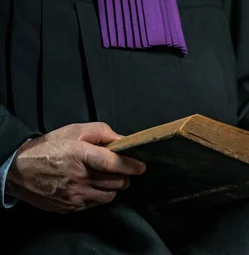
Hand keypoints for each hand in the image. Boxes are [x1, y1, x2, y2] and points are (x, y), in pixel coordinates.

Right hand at [6, 123, 145, 213]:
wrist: (18, 170)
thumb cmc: (48, 147)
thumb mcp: (74, 130)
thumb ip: (101, 132)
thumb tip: (122, 140)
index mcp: (79, 155)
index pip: (113, 163)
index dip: (131, 166)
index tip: (141, 167)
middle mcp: (78, 177)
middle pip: (116, 182)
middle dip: (123, 176)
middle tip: (120, 169)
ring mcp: (74, 195)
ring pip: (109, 195)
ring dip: (113, 187)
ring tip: (106, 178)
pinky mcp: (70, 207)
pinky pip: (95, 204)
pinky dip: (99, 196)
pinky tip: (92, 186)